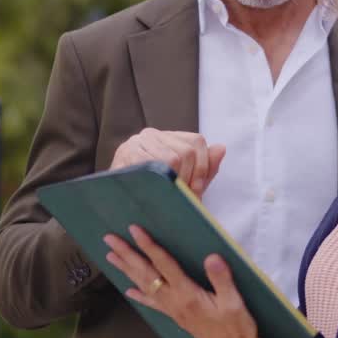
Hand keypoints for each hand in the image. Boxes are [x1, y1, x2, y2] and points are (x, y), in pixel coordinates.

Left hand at [103, 225, 262, 337]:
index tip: (135, 230)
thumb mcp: (234, 302)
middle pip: (145, 273)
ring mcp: (173, 309)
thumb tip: (211, 257)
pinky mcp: (176, 316)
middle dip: (127, 254)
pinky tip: (129, 291)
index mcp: (187, 294)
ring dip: (126, 270)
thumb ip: (222, 279)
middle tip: (110, 239)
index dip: (149, 245)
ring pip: (144, 285)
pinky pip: (152, 303)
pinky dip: (139, 296)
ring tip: (111, 257)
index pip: (164, 264)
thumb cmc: (236, 327)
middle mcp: (174, 301)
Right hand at [110, 128, 225, 195]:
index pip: (197, 141)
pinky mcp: (125, 153)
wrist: (115, 202)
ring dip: (175, 183)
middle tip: (183, 198)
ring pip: (171, 158)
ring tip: (170, 198)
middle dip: (190, 178)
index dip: (203, 167)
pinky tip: (155, 193)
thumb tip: (222, 147)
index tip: (198, 190)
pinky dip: (158, 182)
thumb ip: (204, 168)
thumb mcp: (184, 182)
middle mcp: (153, 134)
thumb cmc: (153, 193)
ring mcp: (137, 142)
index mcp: (169, 137)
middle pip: (186, 151)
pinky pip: (151, 165)